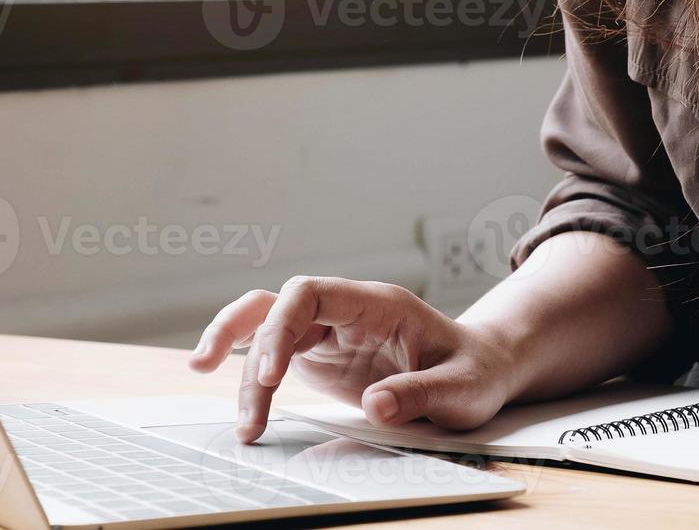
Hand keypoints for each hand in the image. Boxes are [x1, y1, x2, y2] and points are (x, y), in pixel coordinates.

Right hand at [187, 277, 516, 442]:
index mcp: (376, 303)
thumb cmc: (474, 370)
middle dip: (244, 340)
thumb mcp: (463, 387)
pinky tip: (233, 393)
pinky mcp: (320, 355)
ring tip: (218, 393)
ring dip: (235, 354)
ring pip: (266, 326)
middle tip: (228, 385)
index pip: (309, 292)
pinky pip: (273, 353)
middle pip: (277, 307)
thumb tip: (377, 406)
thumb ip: (421, 393)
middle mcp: (344, 310)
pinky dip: (249, 371)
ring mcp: (328, 331)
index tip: (271, 376)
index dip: (281, 326)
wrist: (480, 369)